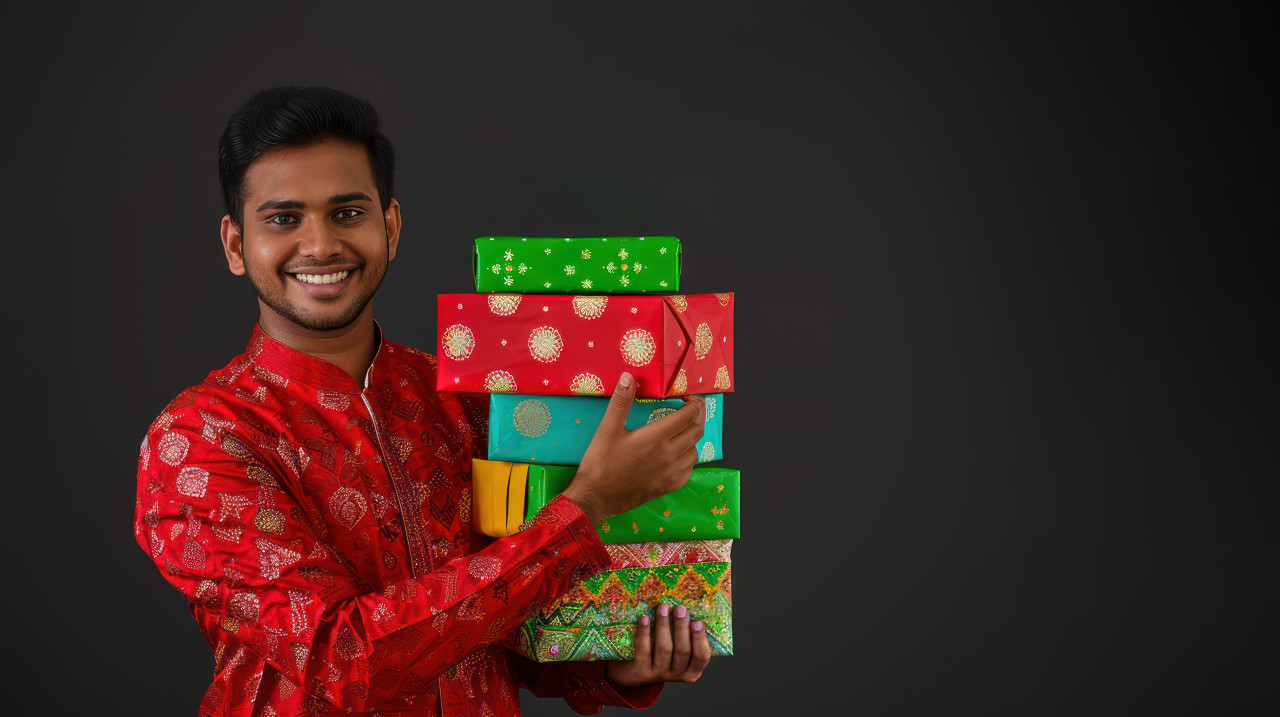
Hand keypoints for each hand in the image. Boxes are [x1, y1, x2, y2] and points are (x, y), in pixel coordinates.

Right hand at [563, 372, 703, 524]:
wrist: (596, 498)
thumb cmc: (600, 463)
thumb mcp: (607, 429)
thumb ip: (621, 402)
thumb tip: (628, 377)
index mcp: (656, 438)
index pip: (688, 416)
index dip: (694, 404)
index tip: (689, 398)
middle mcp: (669, 455)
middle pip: (696, 431)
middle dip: (697, 417)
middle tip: (690, 410)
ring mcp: (671, 473)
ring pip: (695, 451)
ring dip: (691, 438)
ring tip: (680, 431)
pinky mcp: (668, 487)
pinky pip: (689, 470)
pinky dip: (687, 459)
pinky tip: (675, 455)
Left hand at [607, 604, 711, 686]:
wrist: (634, 673)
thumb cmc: (661, 654)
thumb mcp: (677, 650)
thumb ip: (685, 636)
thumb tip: (687, 610)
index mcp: (691, 670)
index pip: (702, 657)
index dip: (700, 640)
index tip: (697, 622)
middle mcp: (677, 674)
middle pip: (683, 651)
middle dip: (681, 627)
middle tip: (680, 608)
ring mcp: (658, 674)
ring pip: (664, 649)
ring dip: (664, 626)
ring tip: (663, 608)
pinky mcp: (641, 671)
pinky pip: (644, 650)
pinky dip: (644, 632)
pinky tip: (644, 618)